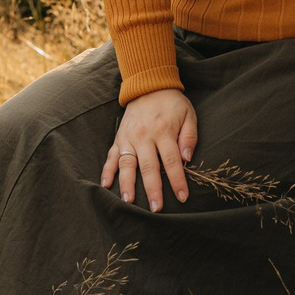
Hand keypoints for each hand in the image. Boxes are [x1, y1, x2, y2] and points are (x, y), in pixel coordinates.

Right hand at [100, 88, 196, 210]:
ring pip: (127, 164)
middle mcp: (144, 136)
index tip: (182, 197)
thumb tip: (187, 159)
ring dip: (127, 184)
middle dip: (153, 189)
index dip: (177, 180)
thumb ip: (189, 137)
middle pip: (148, 167)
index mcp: (163, 131)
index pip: (172, 161)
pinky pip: (111, 156)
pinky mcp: (119, 138)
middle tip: (155, 208)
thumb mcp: (188, 115)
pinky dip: (107, 171)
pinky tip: (105, 185)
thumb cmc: (172, 103)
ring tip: (128, 202)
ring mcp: (129, 138)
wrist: (149, 85)